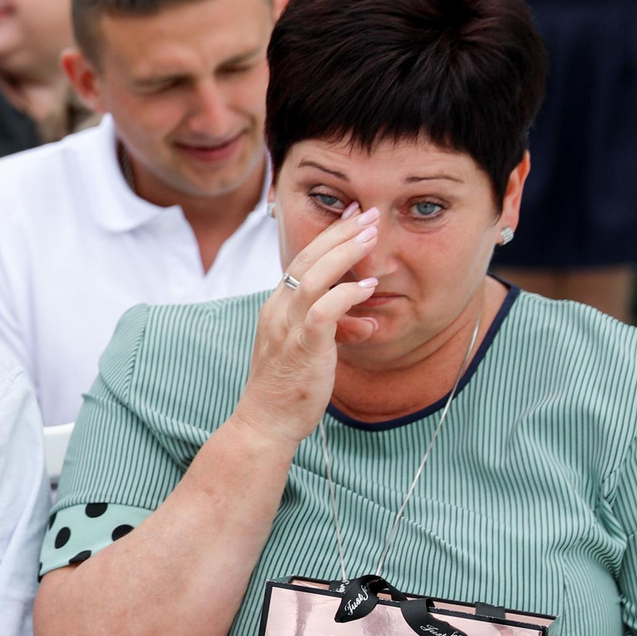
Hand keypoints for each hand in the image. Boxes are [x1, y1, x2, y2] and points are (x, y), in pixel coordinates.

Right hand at [229, 204, 379, 447]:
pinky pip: (325, 311)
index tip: (350, 217)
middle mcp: (277, 311)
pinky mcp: (303, 347)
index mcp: (275, 307)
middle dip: (338, 233)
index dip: (326, 236)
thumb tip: (359, 316)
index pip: (299, 260)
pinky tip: (367, 289)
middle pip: (306, 258)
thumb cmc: (286, 388)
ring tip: (371, 236)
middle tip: (366, 213)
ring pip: (313, 276)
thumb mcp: (305, 347)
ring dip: (344, 253)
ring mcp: (287, 328)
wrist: (265, 422)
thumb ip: (327, 324)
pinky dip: (347, 295)